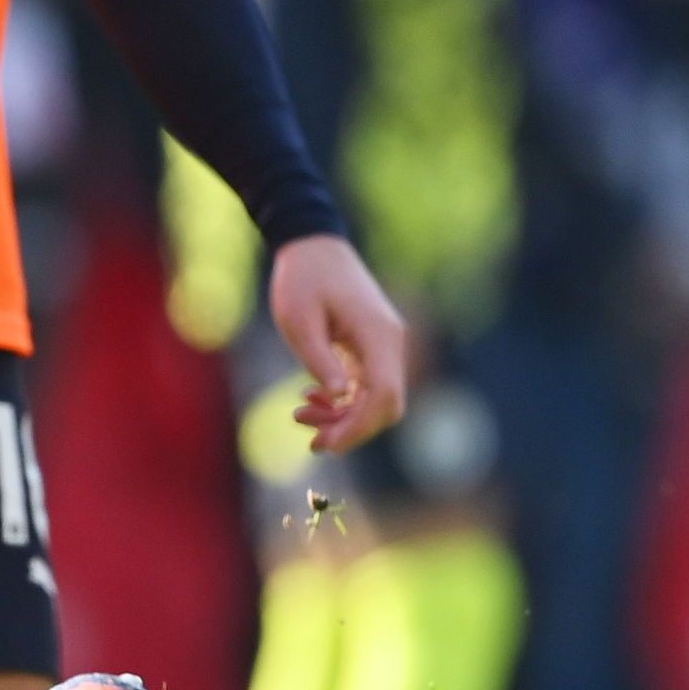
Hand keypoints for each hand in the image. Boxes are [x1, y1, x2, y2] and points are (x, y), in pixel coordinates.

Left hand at [267, 234, 409, 452]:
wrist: (312, 246)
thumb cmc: (302, 279)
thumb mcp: (299, 320)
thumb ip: (319, 359)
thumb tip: (339, 397)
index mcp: (379, 335)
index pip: (385, 395)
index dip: (359, 426)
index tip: (326, 443)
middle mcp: (389, 343)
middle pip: (387, 405)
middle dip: (352, 428)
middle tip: (312, 442)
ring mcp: (383, 345)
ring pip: (376, 399)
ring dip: (343, 416)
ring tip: (299, 415)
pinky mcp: (370, 347)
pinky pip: (366, 386)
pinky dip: (343, 401)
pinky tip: (311, 400)